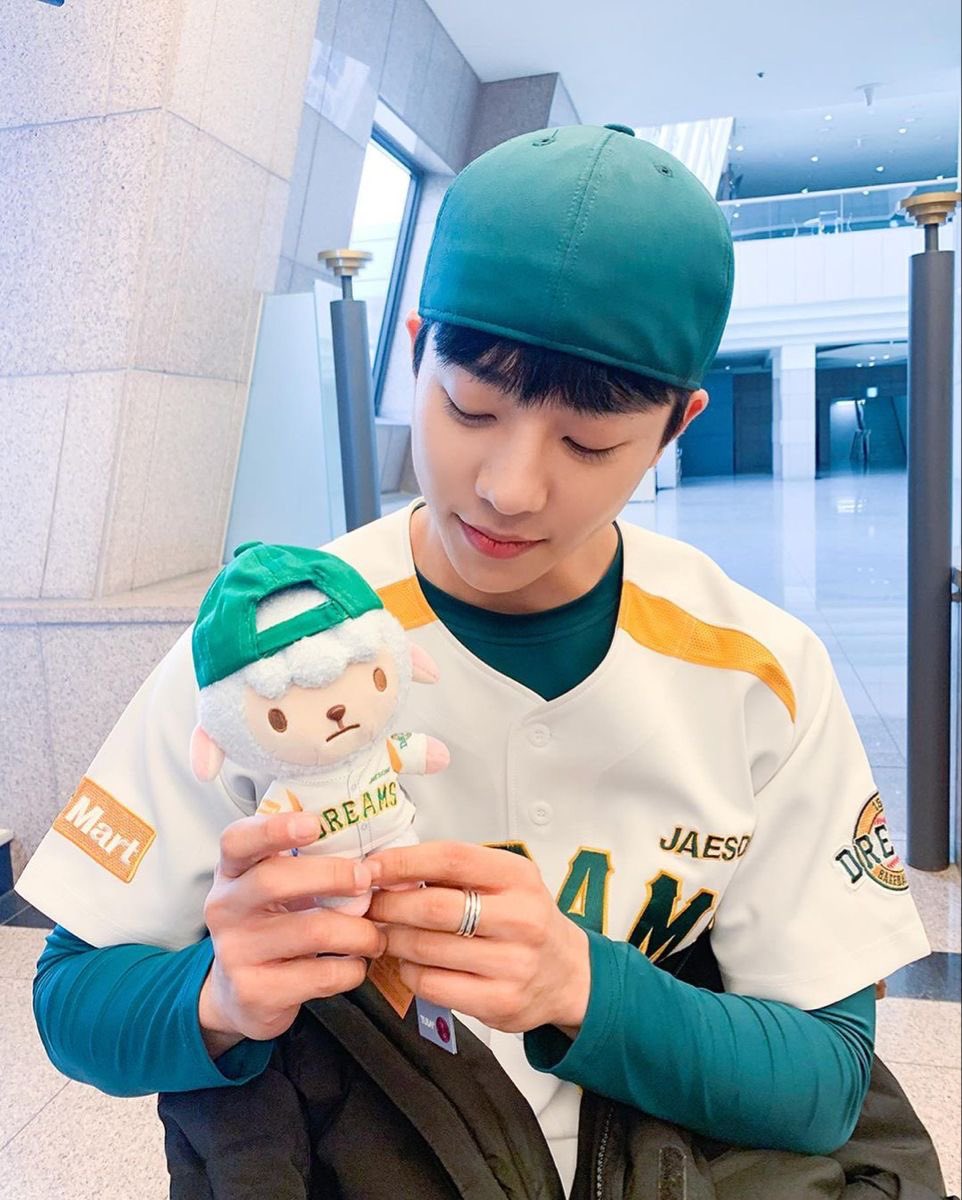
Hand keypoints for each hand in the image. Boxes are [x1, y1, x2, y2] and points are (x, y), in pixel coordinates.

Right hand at [198, 812, 386, 1056]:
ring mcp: (235, 952)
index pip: (237, 840)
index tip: (315, 824)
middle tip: (366, 880)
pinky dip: (352, 968)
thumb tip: (379, 861)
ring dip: (358, 931)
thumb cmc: (271, 924)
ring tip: (375, 935)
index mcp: (231, 872)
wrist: (240, 994)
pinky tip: (355, 964)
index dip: (273, 829)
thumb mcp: (276, 888)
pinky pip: (321, 975)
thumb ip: (310, 864)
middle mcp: (224, 908)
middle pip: (274, 880)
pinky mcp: (256, 992)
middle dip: (331, 875)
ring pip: (311, 931)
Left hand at [366, 842, 589, 1035]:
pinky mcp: (501, 1002)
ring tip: (385, 933)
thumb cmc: (524, 920)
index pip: (452, 859)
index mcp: (518, 877)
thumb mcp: (504, 882)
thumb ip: (455, 874)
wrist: (568, 974)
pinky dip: (409, 972)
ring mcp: (513, 964)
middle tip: (369, 905)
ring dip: (394, 939)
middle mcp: (521, 918)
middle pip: (435, 907)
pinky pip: (434, 985)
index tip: (372, 866)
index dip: (404, 861)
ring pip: (428, 949)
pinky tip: (408, 963)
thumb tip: (390, 872)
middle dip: (390, 904)